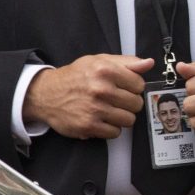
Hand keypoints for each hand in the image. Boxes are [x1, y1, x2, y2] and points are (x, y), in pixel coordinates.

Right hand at [22, 55, 152, 139]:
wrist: (45, 94)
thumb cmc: (75, 76)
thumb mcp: (99, 61)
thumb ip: (127, 62)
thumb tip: (149, 63)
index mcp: (106, 70)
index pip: (139, 84)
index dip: (134, 87)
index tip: (125, 88)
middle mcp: (101, 90)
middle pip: (136, 103)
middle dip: (130, 102)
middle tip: (118, 100)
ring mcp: (94, 109)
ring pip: (129, 119)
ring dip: (122, 116)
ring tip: (111, 110)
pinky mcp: (88, 126)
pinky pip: (115, 133)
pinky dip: (111, 128)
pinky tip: (103, 120)